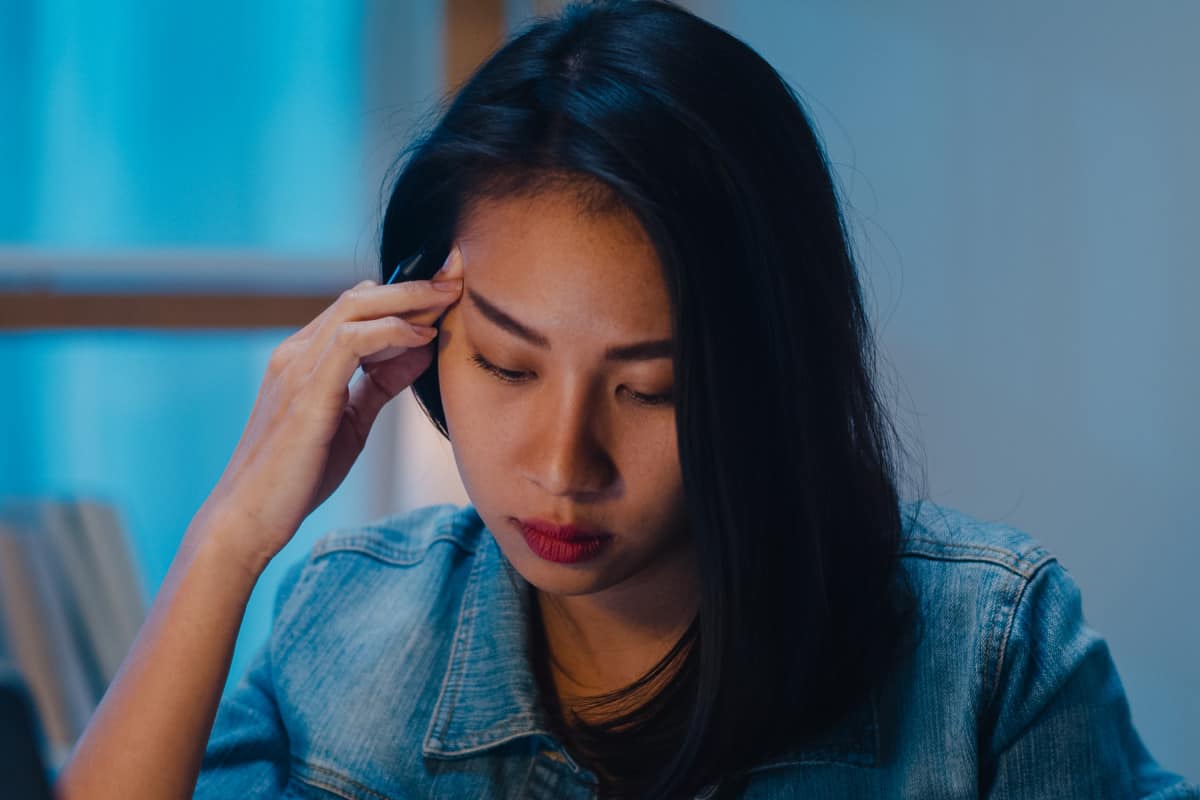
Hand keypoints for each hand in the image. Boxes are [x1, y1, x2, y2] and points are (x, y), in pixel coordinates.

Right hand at [195, 246, 464, 571]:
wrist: (249, 518)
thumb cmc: (298, 475)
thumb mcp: (352, 420)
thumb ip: (381, 383)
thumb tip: (421, 350)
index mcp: (304, 358)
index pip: (357, 307)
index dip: (404, 295)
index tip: (448, 290)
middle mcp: (296, 353)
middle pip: (359, 297)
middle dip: (413, 285)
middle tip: (457, 276)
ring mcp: (296, 368)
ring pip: (355, 308)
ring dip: (407, 299)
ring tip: (448, 297)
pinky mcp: (306, 392)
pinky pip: (350, 341)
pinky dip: (390, 331)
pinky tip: (422, 336)